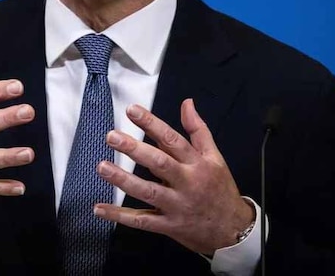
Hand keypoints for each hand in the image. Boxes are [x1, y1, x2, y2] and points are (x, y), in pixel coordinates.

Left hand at [93, 98, 254, 254]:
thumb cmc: (220, 189)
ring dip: (123, 180)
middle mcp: (186, 183)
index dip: (152, 124)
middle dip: (134, 149)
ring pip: (147, 192)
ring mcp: (176, 206)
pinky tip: (100, 208)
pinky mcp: (168, 226)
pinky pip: (142, 221)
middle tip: (112, 136)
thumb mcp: (215, 157)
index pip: (173, 140)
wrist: (233, 231)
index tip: (132, 110)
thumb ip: (198, 130)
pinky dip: (120, 216)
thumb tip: (187, 104)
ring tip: (102, 166)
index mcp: (197, 164)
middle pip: (159, 163)